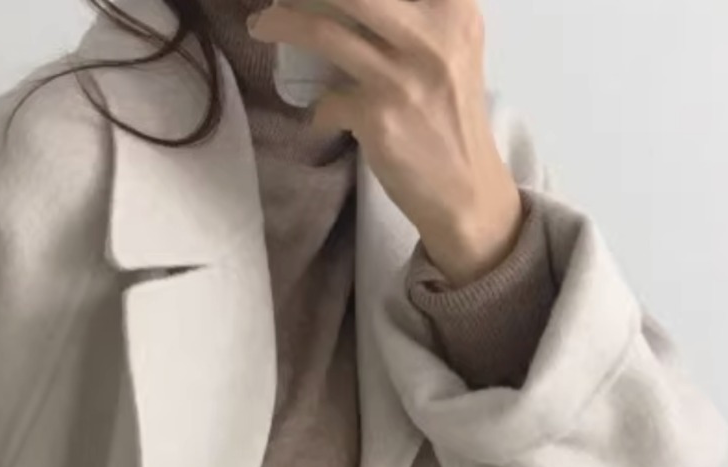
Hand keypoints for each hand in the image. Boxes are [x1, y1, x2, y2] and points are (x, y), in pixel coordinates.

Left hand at [248, 0, 522, 283]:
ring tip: (261, 24)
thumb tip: (345, 2)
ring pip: (323, 32)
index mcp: (454, 7)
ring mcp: (402, 77)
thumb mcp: (450, 47)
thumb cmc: (449, 114)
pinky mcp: (378, 118)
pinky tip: (328, 118)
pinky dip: (320, 110)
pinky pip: (326, 101)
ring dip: (280, 23)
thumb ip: (414, 14)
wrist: (465, 188)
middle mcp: (433, 34)